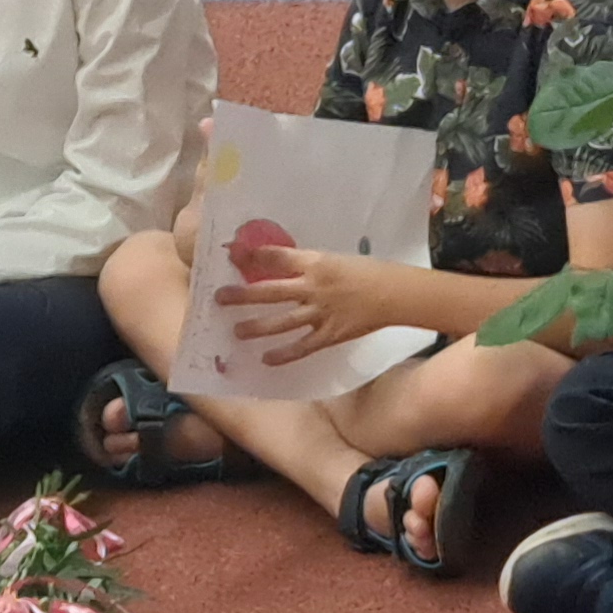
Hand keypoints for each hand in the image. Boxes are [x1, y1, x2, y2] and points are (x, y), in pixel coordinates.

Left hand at [210, 243, 403, 367]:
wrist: (393, 292)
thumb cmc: (365, 270)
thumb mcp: (333, 259)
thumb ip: (306, 264)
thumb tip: (278, 265)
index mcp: (315, 262)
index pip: (276, 257)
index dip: (252, 255)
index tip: (231, 254)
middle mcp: (313, 287)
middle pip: (270, 291)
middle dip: (242, 295)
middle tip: (219, 298)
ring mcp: (320, 313)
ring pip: (281, 322)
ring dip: (256, 327)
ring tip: (236, 332)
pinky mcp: (329, 335)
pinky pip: (302, 347)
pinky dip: (284, 354)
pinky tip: (266, 359)